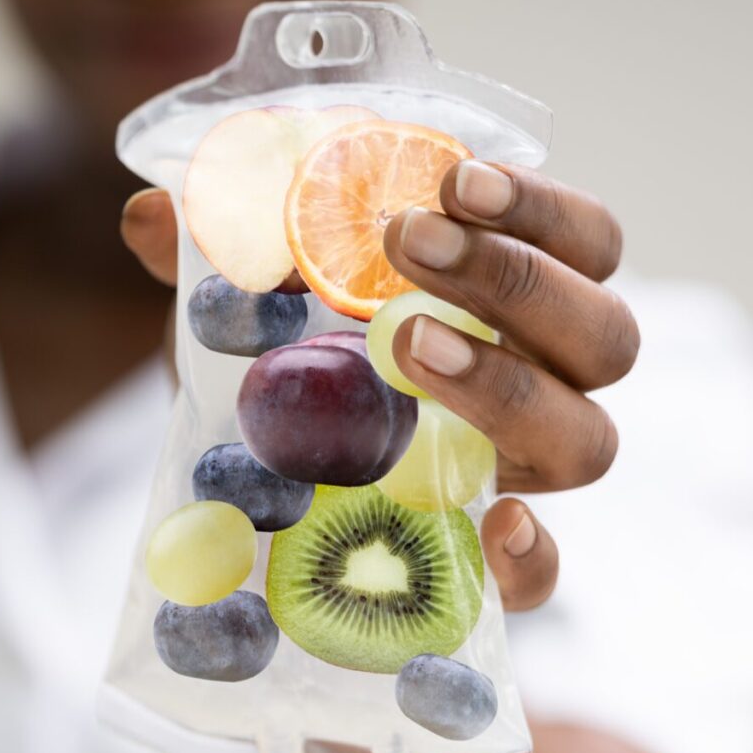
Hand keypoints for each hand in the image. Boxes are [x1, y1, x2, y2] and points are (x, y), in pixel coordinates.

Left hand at [121, 160, 637, 612]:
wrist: (257, 494)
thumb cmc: (280, 376)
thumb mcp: (251, 313)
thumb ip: (220, 265)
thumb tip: (150, 214)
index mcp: (510, 308)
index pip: (586, 243)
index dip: (541, 209)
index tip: (456, 177)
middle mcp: (538, 385)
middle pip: (603, 334)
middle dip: (516, 279)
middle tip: (410, 243)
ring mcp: (516, 477)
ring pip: (586, 441)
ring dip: (509, 386)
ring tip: (406, 347)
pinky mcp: (482, 565)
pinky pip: (546, 574)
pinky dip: (533, 556)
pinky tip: (496, 523)